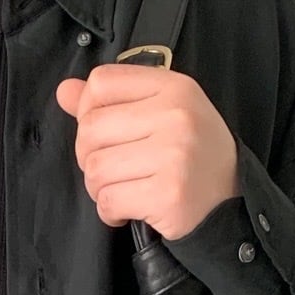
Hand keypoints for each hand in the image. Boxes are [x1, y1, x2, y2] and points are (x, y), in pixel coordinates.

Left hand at [54, 62, 239, 241]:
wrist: (230, 204)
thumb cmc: (192, 157)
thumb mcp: (162, 115)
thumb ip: (112, 101)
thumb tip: (64, 91)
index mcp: (174, 87)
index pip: (101, 82)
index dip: (87, 111)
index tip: (103, 135)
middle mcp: (175, 116)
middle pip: (91, 129)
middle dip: (90, 157)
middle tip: (113, 171)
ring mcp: (173, 155)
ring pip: (95, 168)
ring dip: (100, 188)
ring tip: (124, 191)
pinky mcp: (168, 194)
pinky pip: (109, 200)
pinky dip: (110, 211)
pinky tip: (128, 210)